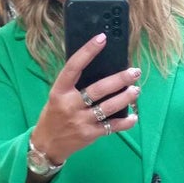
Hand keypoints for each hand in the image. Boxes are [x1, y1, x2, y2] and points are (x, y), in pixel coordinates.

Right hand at [32, 33, 139, 163]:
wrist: (47, 144)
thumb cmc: (54, 116)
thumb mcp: (57, 97)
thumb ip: (73, 86)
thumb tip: (100, 69)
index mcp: (59, 91)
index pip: (73, 67)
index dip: (88, 51)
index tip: (102, 38)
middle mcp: (70, 105)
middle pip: (98, 89)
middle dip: (119, 79)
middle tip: (134, 72)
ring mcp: (81, 121)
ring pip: (108, 107)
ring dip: (125, 97)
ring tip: (136, 90)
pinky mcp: (90, 134)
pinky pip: (112, 127)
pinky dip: (126, 122)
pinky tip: (134, 116)